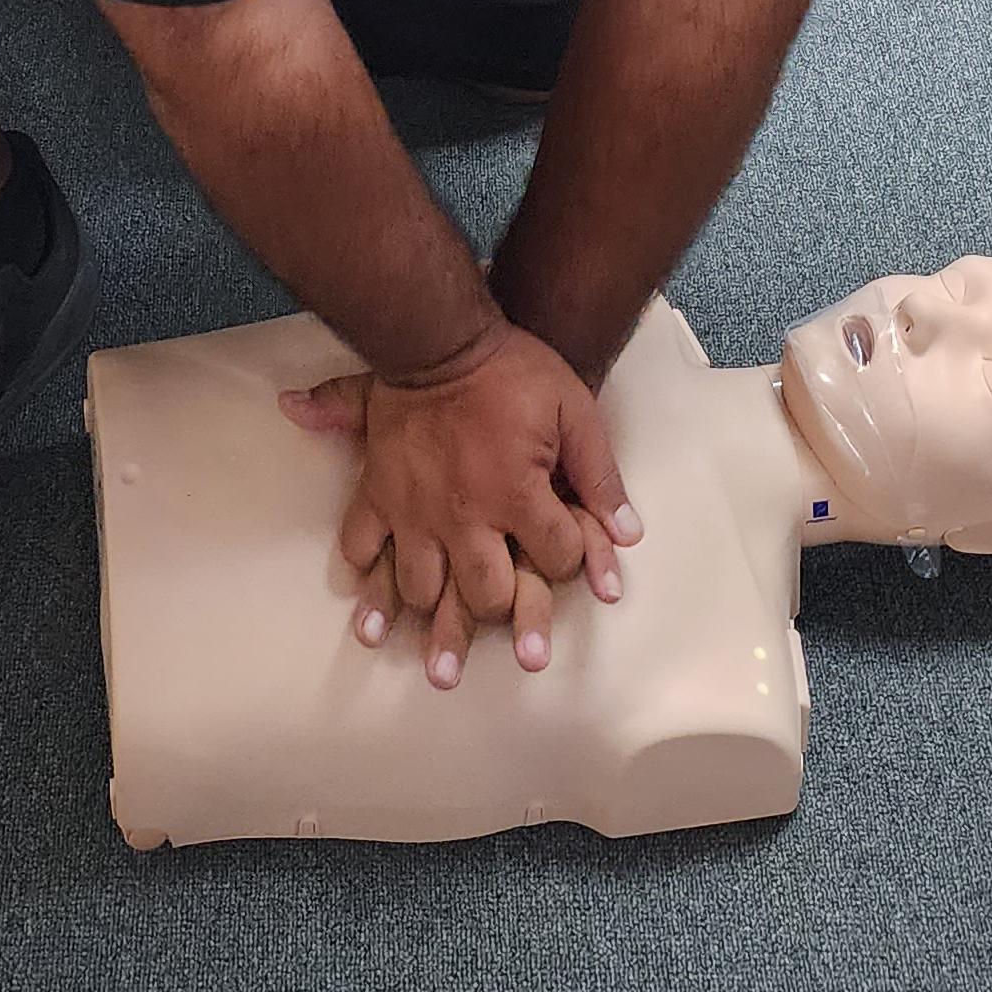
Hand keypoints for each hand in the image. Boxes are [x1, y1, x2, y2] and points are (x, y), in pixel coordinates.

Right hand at [278, 324, 641, 688]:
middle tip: (509, 635)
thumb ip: (601, 475)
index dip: (573, 561)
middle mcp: (465, 514)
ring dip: (433, 618)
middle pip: (486, 594)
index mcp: (518, 494)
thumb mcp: (575, 410)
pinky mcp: (377, 490)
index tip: (568, 552)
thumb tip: (630, 536)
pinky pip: (361, 544)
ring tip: (438, 656)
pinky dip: (365, 573)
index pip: (557, 557)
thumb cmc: (514, 370)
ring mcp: (414, 507)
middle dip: (505, 614)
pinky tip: (371, 599)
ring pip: (422, 587)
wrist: (441, 335)